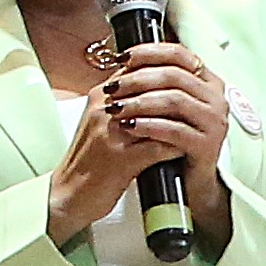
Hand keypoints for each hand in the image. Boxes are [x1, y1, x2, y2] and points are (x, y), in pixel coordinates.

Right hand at [42, 43, 232, 248]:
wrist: (67, 195)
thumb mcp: (100, 124)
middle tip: (198, 100)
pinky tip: (186, 149)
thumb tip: (154, 92)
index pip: (138, 70)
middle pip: (152, 88)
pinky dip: (175, 146)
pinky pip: (158, 147)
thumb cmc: (86, 161)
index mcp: (100, 98)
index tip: (187, 80)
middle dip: (178, 93)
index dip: (166, 73)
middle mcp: (104, 110)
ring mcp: (112, 134)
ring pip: (158, 115)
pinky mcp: (120, 160)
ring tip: (196, 124)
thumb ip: (123, 105)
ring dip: (180, 119)